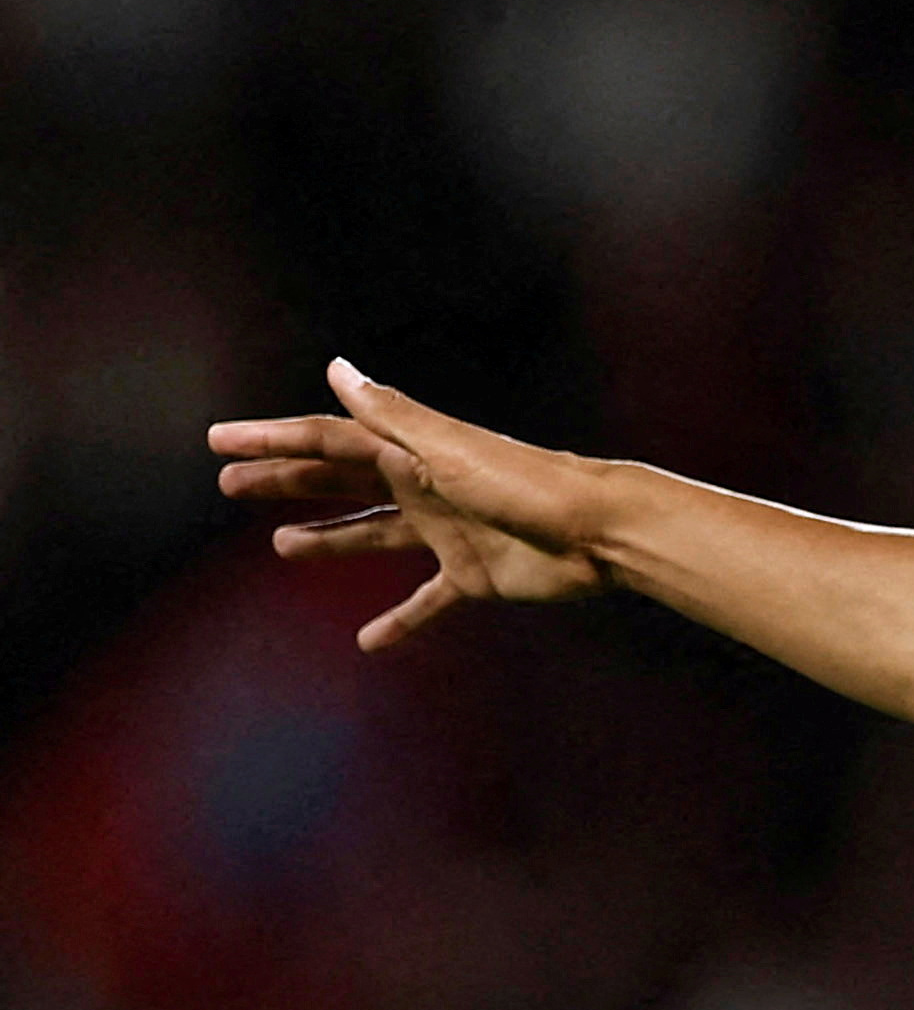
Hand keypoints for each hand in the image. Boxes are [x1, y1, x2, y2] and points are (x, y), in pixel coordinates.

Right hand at [212, 359, 611, 650]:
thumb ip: (391, 415)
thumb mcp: (447, 448)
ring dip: (329, 541)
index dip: (273, 439)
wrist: (597, 532)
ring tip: (282, 546)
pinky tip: (369, 641)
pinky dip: (399, 620)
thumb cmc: (526, 483)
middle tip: (229, 485)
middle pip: (341, 483)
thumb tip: (338, 368)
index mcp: (412, 454)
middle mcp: (424, 488)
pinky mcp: (473, 576)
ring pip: (374, 536)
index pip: (328, 441)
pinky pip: (426, 601)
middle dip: (287, 481)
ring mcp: (447, 533)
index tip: (220, 442)